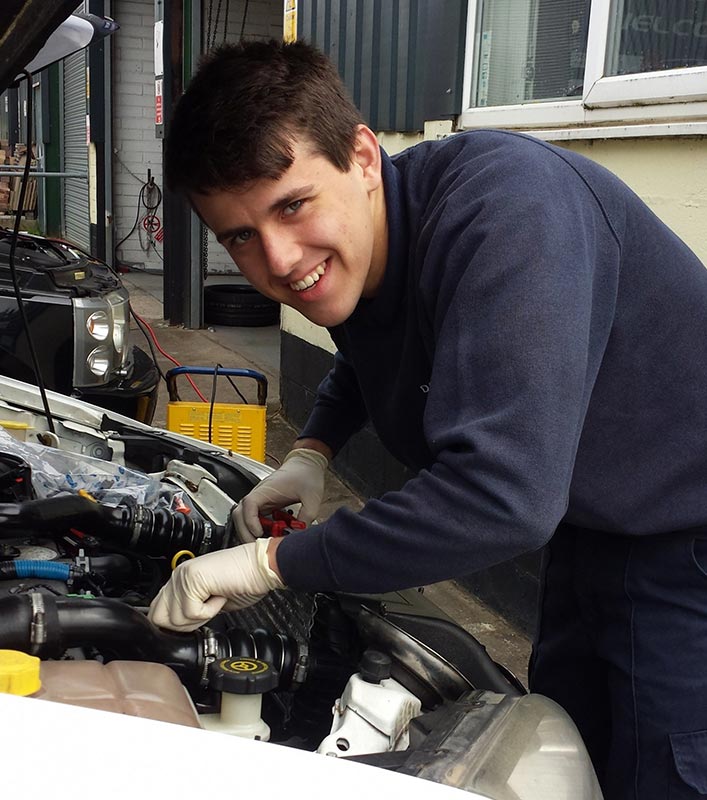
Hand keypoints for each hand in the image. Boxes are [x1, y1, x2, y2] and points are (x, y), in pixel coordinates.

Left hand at [147, 539, 283, 631]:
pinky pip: (193, 613)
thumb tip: (178, 628)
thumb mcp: (210, 601)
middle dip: (184, 625)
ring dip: (200, 617)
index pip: (156, 611)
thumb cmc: (243, 581)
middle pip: (159, 619)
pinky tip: (220, 595)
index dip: (175, 625)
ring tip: (215, 599)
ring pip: (176, 619)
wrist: (260, 568)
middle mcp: (177, 575)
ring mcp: (183, 576)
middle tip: (205, 612)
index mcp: (180, 580)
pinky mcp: (192, 579)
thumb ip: (190, 609)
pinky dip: (210, 611)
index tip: (196, 621)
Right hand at [232, 447, 327, 542]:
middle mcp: (259, 495)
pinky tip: (268, 536)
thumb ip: (306, 516)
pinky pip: (253, 520)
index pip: (248, 505)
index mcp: (266, 489)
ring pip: (243, 518)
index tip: (259, 532)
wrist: (306, 464)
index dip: (250, 521)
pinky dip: (256, 530)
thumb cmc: (305, 474)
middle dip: (245, 532)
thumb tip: (299, 533)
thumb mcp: (312, 497)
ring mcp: (260, 500)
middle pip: (239, 514)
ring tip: (262, 543)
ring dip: (248, 532)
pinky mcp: (264, 505)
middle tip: (258, 546)